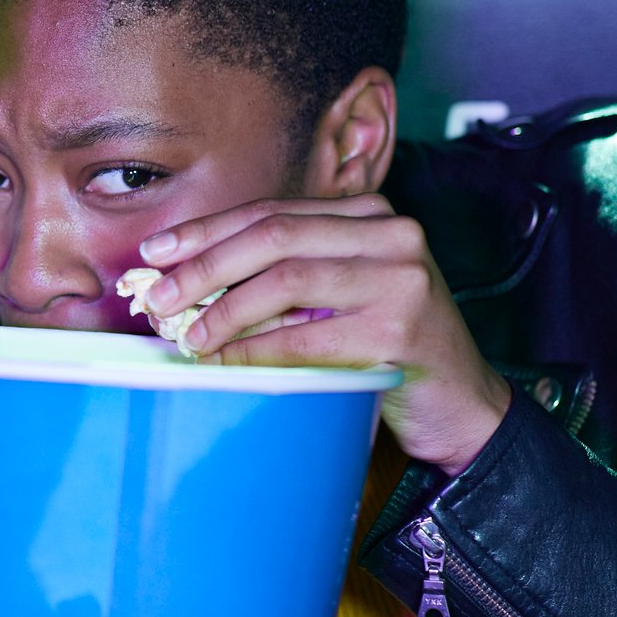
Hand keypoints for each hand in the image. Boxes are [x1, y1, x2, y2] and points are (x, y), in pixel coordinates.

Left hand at [136, 194, 511, 475]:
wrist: (461, 404)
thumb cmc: (387, 346)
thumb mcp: (338, 293)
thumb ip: (281, 273)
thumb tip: (186, 276)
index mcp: (369, 215)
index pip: (272, 212)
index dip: (206, 231)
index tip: (156, 252)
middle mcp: (391, 234)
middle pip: (273, 237)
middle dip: (204, 266)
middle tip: (158, 296)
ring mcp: (401, 279)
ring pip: (285, 280)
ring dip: (223, 310)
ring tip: (188, 335)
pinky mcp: (400, 331)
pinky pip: (305, 336)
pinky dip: (255, 349)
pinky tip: (225, 359)